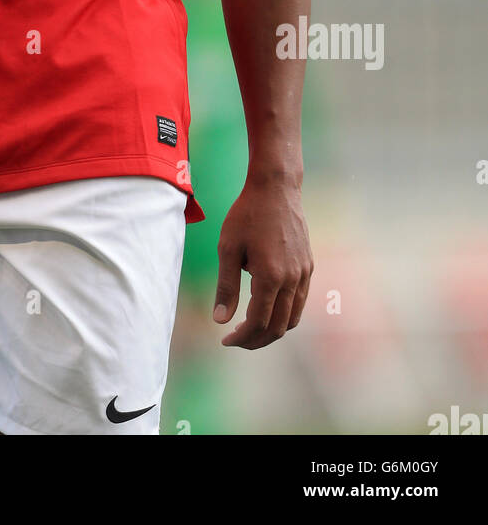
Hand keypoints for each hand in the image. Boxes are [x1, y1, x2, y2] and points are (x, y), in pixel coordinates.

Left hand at [213, 173, 311, 347]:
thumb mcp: (228, 248)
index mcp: (270, 277)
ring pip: (293, 318)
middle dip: (256, 340)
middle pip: (278, 327)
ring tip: (250, 329)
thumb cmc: (247, 214)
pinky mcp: (308, 266)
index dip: (242, 337)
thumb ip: (226, 286)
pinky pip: (300, 301)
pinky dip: (285, 314)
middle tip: (236, 339)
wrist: (276, 188)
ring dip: (272, 330)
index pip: (258, 322)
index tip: (225, 340)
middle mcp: (292, 279)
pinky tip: (267, 307)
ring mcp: (304, 273)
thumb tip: (220, 320)